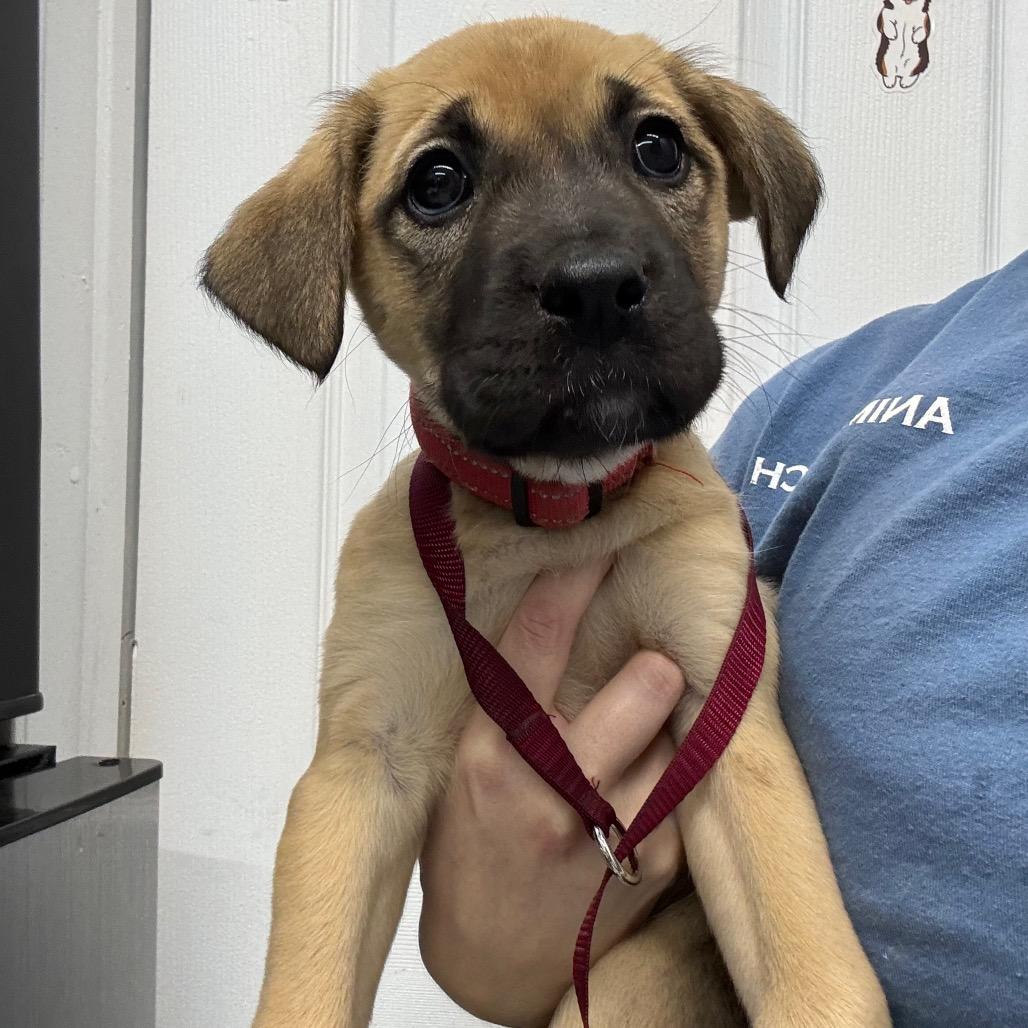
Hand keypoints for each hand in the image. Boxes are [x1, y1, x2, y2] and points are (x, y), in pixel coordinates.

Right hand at [419, 557, 686, 1026]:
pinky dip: (671, 783)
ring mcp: (611, 832)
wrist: (491, 962)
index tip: (598, 540)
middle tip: (647, 674)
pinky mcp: (659, 864)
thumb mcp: (465, 767)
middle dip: (653, 671)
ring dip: (663, 735)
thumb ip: (507, 703)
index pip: (535, 645)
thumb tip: (559, 615)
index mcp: (491, 754)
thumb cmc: (472, 848)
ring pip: (679, 735)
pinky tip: (638, 805)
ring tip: (629, 761)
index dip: (571, 583)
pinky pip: (688, 788)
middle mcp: (551, 788)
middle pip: (647, 685)